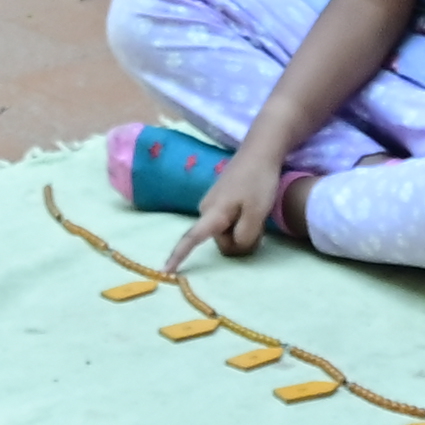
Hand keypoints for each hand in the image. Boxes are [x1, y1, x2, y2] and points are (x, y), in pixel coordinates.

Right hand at [168, 151, 290, 267]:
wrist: (259, 152)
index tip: (165, 271)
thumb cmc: (258, 181)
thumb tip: (235, 247)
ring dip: (243, 230)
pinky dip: (242, 222)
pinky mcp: (219, 202)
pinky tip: (252, 208)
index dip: (178, 256)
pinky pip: (229, 223)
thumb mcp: (256, 213)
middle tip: (259, 222)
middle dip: (240, 239)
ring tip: (256, 211)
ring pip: (226, 233)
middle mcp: (205, 211)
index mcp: (212, 214)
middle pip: (222, 241)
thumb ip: (244, 236)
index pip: (191, 238)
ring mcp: (212, 206)